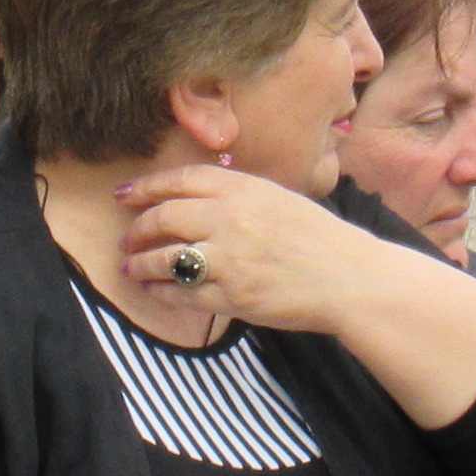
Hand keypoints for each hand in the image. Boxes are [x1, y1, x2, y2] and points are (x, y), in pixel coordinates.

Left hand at [111, 163, 387, 333]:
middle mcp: (230, 218)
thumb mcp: (281, 199)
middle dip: (138, 229)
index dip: (147, 187)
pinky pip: (182, 294)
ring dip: (141, 264)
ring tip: (131, 267)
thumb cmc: (321, 239)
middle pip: (165, 217)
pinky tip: (154, 290)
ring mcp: (229, 259)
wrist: (350, 277)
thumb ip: (240, 196)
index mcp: (245, 189)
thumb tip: (198, 199)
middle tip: (128, 238)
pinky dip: (161, 292)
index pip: (181, 180)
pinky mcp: (232, 296)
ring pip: (165, 258)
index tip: (126, 194)